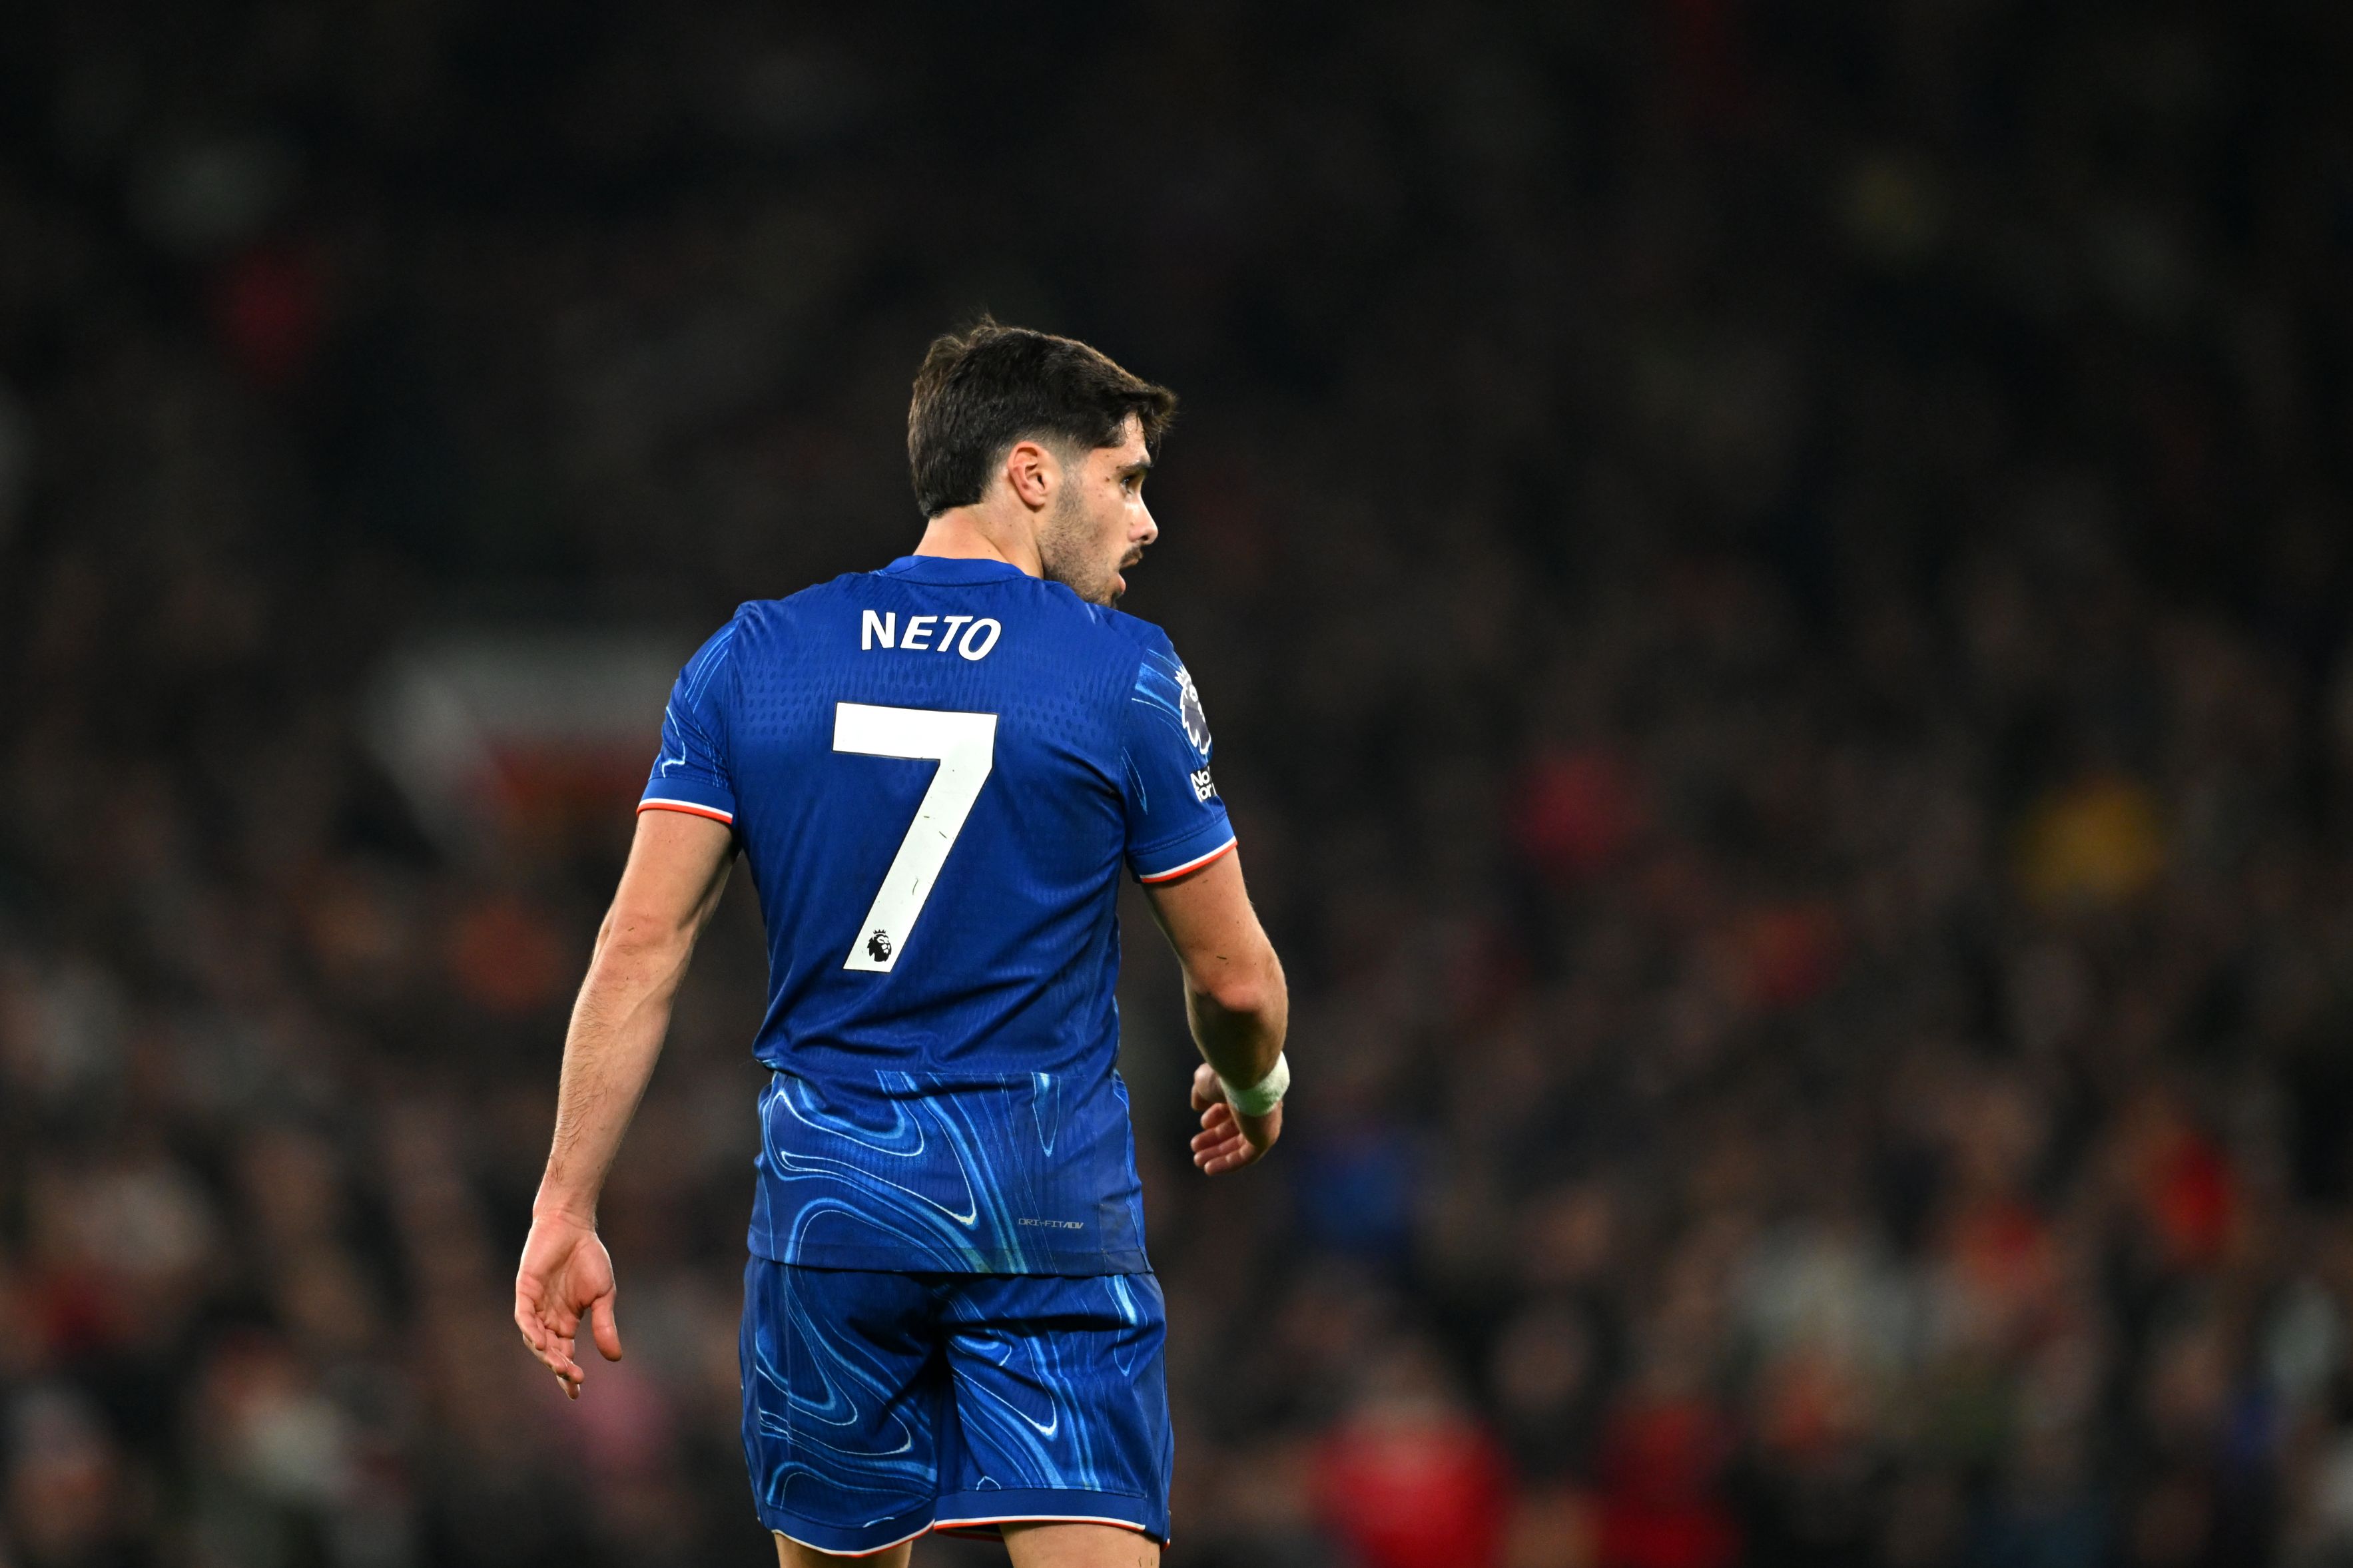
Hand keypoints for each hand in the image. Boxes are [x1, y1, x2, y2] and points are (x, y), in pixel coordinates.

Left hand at [513, 1211, 622, 1398]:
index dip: (568, 1374)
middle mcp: (548, 1317)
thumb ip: (604, 1325)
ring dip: (547, 1354)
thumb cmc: (589, 1257)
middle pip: (551, 1351)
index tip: (576, 1393)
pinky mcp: (525, 1291)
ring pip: (536, 1339)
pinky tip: (540, 1342)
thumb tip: (615, 1359)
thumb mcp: (603, 1295)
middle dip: (561, 1367)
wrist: (573, 1226)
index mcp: (567, 1321)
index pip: (565, 1354)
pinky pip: (524, 1317)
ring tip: (561, 1365)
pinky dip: (530, 1330)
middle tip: (573, 1379)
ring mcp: (535, 1305)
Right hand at [1190, 1062, 1280, 1173]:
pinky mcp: (1265, 1138)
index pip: (1234, 1107)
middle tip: (1196, 1147)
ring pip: (1240, 1144)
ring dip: (1218, 1154)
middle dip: (1215, 1139)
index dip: (1217, 1116)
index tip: (1203, 1123)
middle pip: (1236, 1128)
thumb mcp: (1205, 1082)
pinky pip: (1245, 1157)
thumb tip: (1198, 1105)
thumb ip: (1201, 1094)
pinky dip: (1227, 1164)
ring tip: (1198, 1161)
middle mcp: (1259, 1106)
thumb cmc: (1225, 1074)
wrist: (1246, 1072)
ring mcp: (1264, 1123)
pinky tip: (1210, 1169)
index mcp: (1248, 1089)